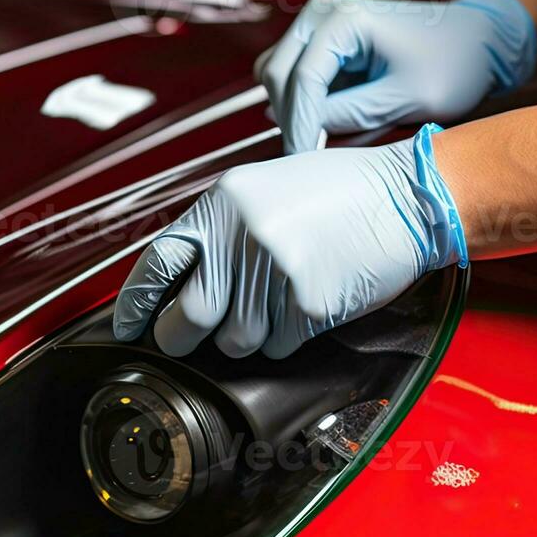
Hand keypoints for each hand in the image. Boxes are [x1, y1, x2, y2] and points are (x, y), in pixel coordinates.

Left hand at [113, 125, 466, 358]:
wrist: (406, 198)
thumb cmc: (340, 195)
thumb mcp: (264, 191)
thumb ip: (220, 231)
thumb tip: (180, 287)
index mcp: (222, 203)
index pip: (158, 263)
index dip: (137, 304)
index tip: (130, 328)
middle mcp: (241, 235)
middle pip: (188, 318)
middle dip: (184, 337)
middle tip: (194, 338)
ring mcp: (274, 270)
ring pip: (236, 340)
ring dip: (251, 335)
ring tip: (279, 300)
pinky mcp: (308, 302)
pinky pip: (280, 345)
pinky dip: (291, 336)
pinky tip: (310, 302)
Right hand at [256, 0, 536, 154]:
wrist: (479, 40)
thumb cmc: (454, 63)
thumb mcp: (407, 99)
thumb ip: (351, 116)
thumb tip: (306, 133)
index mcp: (344, 20)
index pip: (302, 79)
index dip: (299, 126)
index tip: (303, 161)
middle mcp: (323, 13)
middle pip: (276, 74)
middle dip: (290, 118)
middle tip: (308, 157)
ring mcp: (320, 25)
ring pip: (278, 76)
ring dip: (292, 109)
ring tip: (321, 141)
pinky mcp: (325, 43)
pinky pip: (295, 76)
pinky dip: (303, 102)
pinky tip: (330, 124)